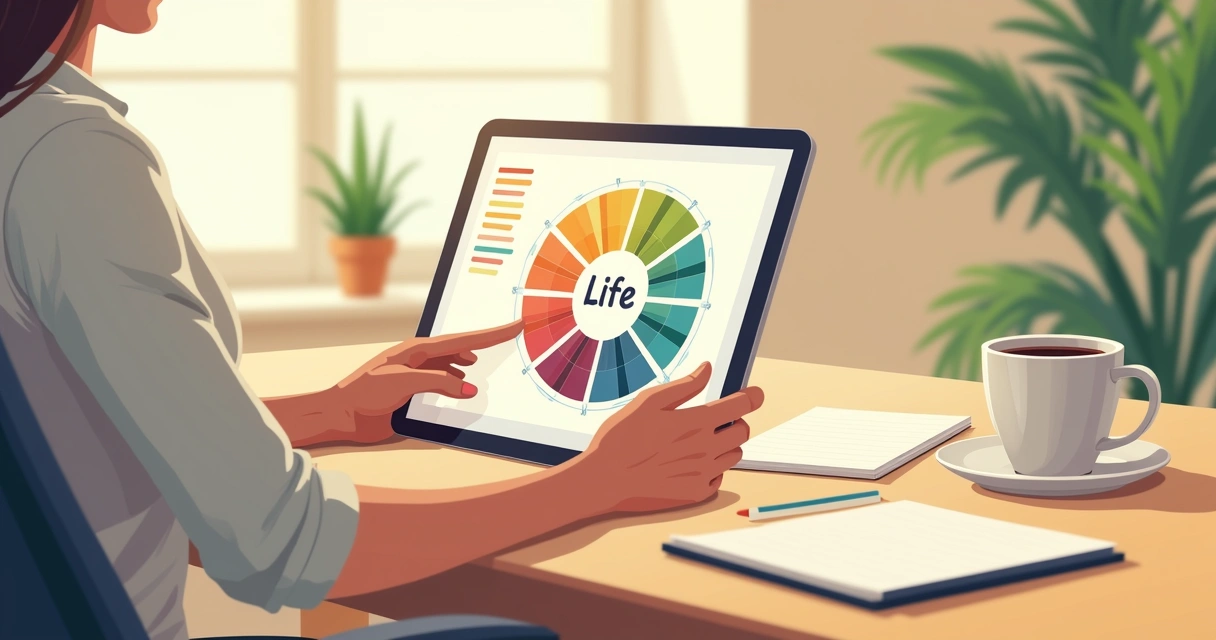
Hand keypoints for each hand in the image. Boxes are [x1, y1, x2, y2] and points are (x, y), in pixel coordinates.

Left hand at [330, 319, 523, 442]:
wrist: (341, 413)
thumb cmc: (365, 393)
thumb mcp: (404, 383)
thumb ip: (438, 383)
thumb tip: (468, 388)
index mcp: (418, 349)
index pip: (464, 340)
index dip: (491, 334)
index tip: (514, 325)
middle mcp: (420, 358)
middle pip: (460, 347)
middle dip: (483, 343)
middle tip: (507, 336)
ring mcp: (416, 373)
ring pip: (451, 364)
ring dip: (468, 362)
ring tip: (485, 363)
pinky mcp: (412, 390)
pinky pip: (442, 380)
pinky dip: (455, 381)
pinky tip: (461, 386)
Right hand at [571, 362, 762, 513]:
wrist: (604, 479)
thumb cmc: (621, 437)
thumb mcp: (648, 401)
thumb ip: (684, 386)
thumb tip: (707, 369)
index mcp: (696, 422)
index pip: (742, 406)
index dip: (752, 396)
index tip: (755, 394)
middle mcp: (706, 448)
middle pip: (743, 431)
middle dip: (736, 421)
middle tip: (716, 420)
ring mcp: (703, 473)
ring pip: (733, 455)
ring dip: (725, 445)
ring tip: (700, 442)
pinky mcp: (695, 493)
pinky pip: (718, 478)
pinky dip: (712, 469)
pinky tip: (690, 463)